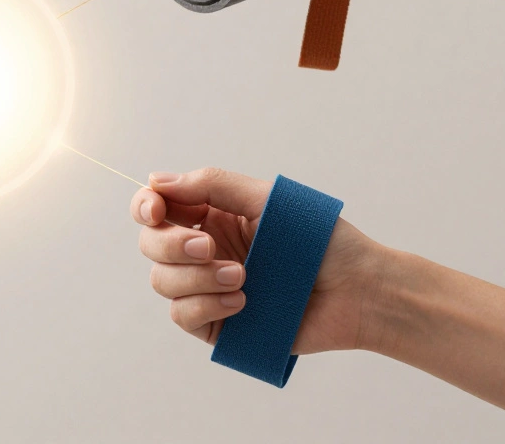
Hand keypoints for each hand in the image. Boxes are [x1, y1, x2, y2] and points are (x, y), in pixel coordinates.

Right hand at [131, 168, 382, 354]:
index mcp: (211, 215)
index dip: (144, 206)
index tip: (155, 210)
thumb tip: (156, 180)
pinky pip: (182, 315)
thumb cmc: (322, 242)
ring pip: (162, 281)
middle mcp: (204, 250)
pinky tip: (241, 302)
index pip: (157, 207)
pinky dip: (205, 306)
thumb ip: (212, 185)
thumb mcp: (267, 200)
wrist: (360, 292)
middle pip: (151, 244)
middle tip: (210, 248)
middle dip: (172, 245)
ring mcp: (208, 288)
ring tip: (242, 279)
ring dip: (196, 278)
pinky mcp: (218, 323)